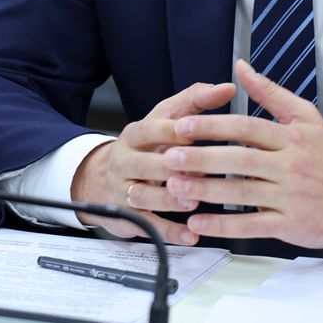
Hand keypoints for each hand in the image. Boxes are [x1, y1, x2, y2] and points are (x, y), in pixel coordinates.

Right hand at [70, 80, 236, 245]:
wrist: (98, 178)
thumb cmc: (142, 147)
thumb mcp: (161, 120)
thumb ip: (193, 103)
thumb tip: (224, 88)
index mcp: (135, 134)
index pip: (152, 129)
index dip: (174, 131)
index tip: (196, 131)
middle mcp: (126, 161)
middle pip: (145, 163)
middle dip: (171, 167)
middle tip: (198, 169)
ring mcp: (125, 189)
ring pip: (143, 195)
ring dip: (169, 199)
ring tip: (194, 202)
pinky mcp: (129, 216)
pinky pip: (149, 225)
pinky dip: (170, 231)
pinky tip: (191, 234)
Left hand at [158, 59, 322, 248]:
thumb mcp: (306, 117)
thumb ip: (270, 93)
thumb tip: (241, 67)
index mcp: (290, 137)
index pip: (246, 127)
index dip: (213, 126)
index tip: (183, 125)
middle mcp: (289, 165)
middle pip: (240, 159)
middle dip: (202, 158)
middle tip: (170, 157)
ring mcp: (289, 196)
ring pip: (242, 192)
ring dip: (206, 190)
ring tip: (175, 187)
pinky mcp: (289, 224)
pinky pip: (252, 225)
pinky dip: (224, 225)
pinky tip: (199, 223)